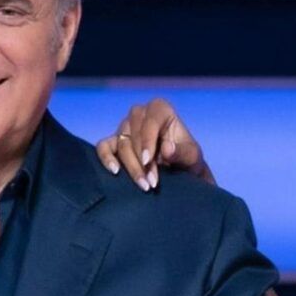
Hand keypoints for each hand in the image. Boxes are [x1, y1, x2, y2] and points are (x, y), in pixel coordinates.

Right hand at [96, 98, 213, 191]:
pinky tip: (115, 171)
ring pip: (121, 143)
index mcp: (161, 109)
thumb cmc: (187, 158)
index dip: (148, 141)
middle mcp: (141, 114)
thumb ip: (182, 152)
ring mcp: (126, 126)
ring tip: (143, 185)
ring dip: (130, 166)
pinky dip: (106, 158)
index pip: (150, 121)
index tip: (148, 162)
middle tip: (151, 182)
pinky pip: (103, 146)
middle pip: (133, 134)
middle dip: (141, 160)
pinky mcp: (115, 141)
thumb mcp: (192, 157)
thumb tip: (167, 149)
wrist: (180, 171)